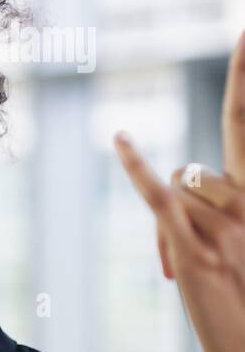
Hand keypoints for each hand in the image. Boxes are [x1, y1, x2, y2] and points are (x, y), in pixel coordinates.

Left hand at [113, 31, 244, 351]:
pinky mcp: (196, 250)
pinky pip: (160, 197)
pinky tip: (119, 136)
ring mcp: (229, 227)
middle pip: (206, 164)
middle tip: (239, 78)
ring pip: (185, 182)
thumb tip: (193, 179)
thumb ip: (230, 209)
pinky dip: (137, 166)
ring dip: (177, 224)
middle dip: (225, 125)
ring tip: (194, 273)